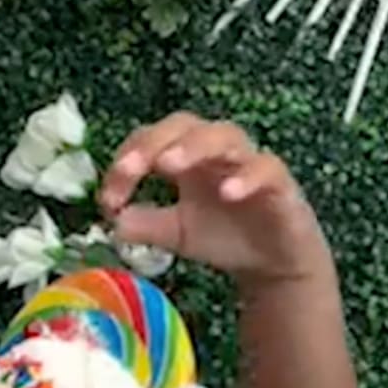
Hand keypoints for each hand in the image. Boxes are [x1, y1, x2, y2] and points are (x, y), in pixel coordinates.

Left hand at [100, 113, 326, 284]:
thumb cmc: (224, 236)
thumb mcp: (176, 233)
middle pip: (184, 124)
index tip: (109, 199)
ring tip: (169, 165)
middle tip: (131, 168)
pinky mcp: (279, 182)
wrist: (273, 263)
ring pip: (223, 135)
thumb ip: (145, 224)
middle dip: (154, 142)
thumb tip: (112, 221)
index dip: (127, 160)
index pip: (151, 140)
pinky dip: (246, 176)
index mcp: (185, 156)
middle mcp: (214, 151)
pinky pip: (265, 168)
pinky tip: (227, 193)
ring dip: (194, 146)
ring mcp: (247, 162)